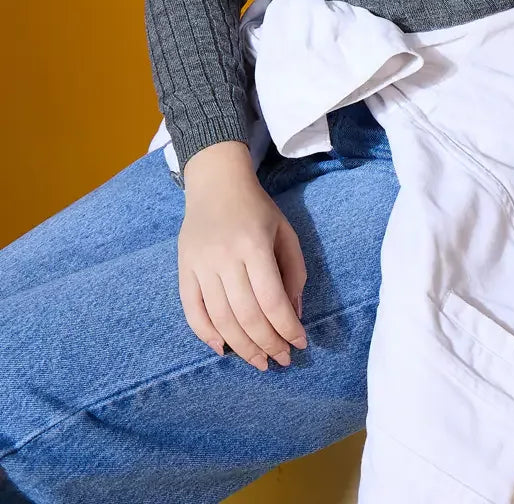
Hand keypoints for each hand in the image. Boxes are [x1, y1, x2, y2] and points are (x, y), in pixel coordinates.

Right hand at [178, 142, 308, 369]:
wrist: (216, 183)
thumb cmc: (257, 209)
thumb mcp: (285, 231)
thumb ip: (294, 271)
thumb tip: (293, 314)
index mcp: (254, 245)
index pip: (272, 299)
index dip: (287, 327)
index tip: (300, 344)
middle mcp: (225, 257)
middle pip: (246, 315)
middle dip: (268, 344)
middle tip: (282, 360)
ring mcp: (200, 265)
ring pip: (220, 319)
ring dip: (241, 348)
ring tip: (259, 361)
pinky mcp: (184, 270)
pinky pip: (192, 312)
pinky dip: (207, 336)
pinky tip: (224, 349)